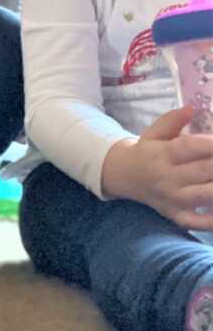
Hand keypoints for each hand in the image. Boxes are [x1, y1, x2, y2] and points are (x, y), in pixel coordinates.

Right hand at [101, 105, 212, 227]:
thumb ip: (173, 120)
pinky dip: (212, 221)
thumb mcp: (154, 132)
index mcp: (161, 154)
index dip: (212, 144)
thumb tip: (192, 108)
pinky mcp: (176, 216)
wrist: (125, 177)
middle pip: (203, 171)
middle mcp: (166, 178)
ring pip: (204, 196)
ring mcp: (172, 199)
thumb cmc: (148, 151)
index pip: (189, 147)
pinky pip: (196, 222)